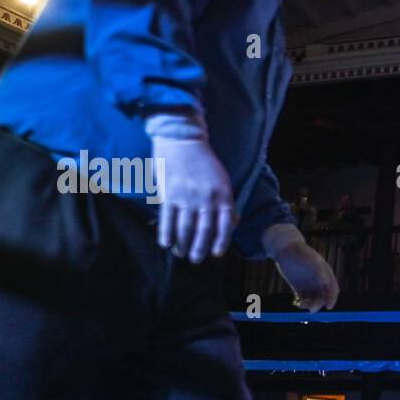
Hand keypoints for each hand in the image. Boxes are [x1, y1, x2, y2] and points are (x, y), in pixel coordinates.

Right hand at [147, 113, 235, 261]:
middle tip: (196, 259)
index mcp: (222, 194)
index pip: (225, 224)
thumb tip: (233, 223)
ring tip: (181, 253)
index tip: (216, 254)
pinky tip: (166, 244)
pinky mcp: (168, 193)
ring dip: (183, 244)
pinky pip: (167, 218)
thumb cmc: (205, 162)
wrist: (182, 140)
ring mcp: (186, 196)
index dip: (221, 241)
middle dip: (200, 248)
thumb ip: (227, 202)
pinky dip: (167, 233)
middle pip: (204, 230)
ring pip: (185, 227)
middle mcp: (206, 198)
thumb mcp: (222, 180)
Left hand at [274, 238, 338, 310]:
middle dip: (319, 304)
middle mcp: (319, 281)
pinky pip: (303, 300)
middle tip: (311, 310)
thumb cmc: (299, 251)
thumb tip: (326, 281)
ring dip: (309, 305)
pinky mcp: (299, 288)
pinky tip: (296, 303)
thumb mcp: (310, 258)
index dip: (332, 299)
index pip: (333, 289)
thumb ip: (319, 268)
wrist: (284, 249)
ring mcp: (309, 285)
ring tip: (301, 304)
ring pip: (313, 300)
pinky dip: (301, 304)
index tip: (328, 307)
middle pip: (323, 297)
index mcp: (325, 274)